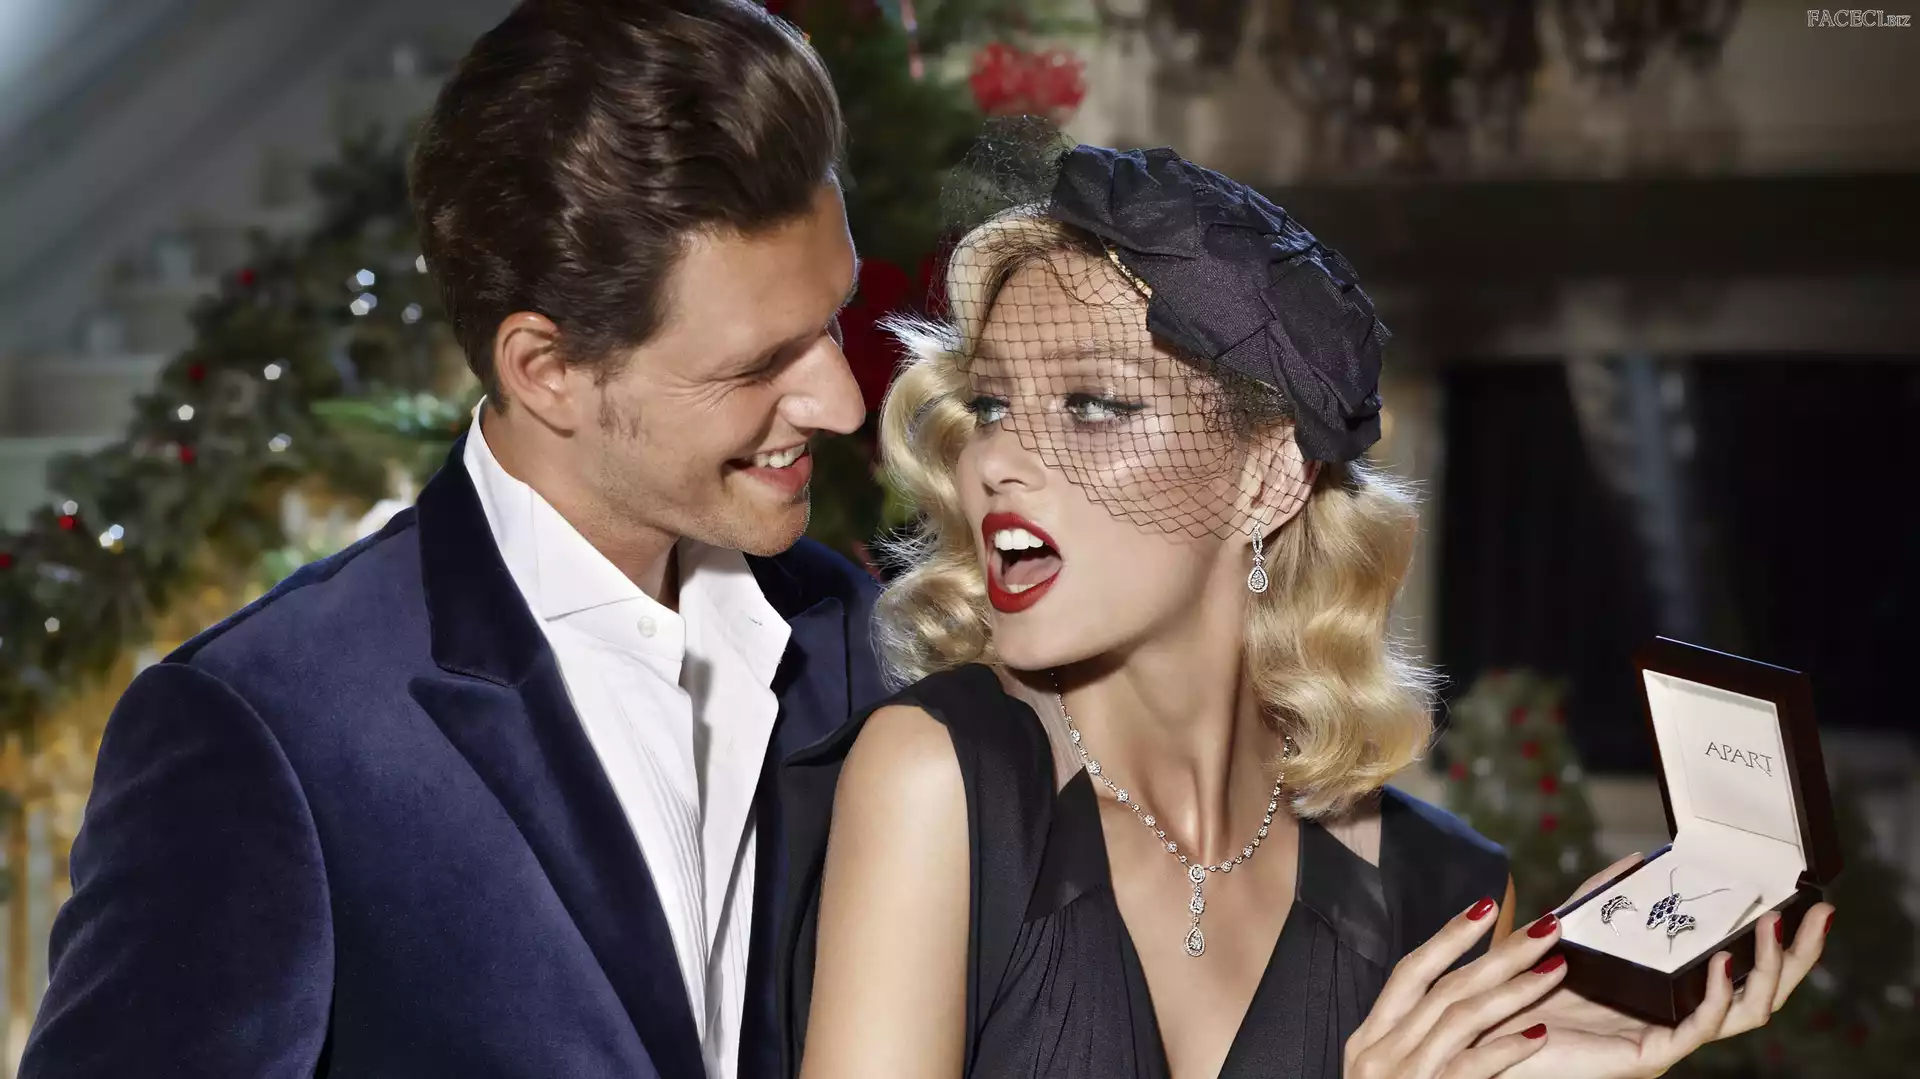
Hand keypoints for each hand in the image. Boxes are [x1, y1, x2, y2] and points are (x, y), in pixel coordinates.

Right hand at [1344, 895, 1567, 1078]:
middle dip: (1499, 953)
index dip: (1450, 937)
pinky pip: (1469, 1069)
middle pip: (1445, 988)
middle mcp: (1379, 1053)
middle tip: (1547, 927)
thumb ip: (1412, 1036)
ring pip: (1461, 1019)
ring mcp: (1402, 1077)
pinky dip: (1503, 1050)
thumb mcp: (1385, 1073)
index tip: (1489, 905)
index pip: (1411, 973)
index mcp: (1369, 1038)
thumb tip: (1459, 997)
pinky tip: (1538, 1036)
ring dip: (1514, 991)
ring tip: (1556, 969)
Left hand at [1490, 854, 1835, 1078]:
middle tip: (1820, 912)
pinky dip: (1717, 996)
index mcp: (1672, 991)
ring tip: (1772, 928)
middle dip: (1798, 955)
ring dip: (1768, 970)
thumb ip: (1603, 896)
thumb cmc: (1528, 985)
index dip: (1778, 940)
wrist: (1487, 1026)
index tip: (1802, 897)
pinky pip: (1698, 1029)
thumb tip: (1640, 857)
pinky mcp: (1648, 1054)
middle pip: (1763, 992)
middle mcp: (1681, 1017)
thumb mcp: (1573, 929)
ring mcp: (1670, 1037)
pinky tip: (1723, 966)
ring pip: (1746, 1012)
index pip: (1743, 968)